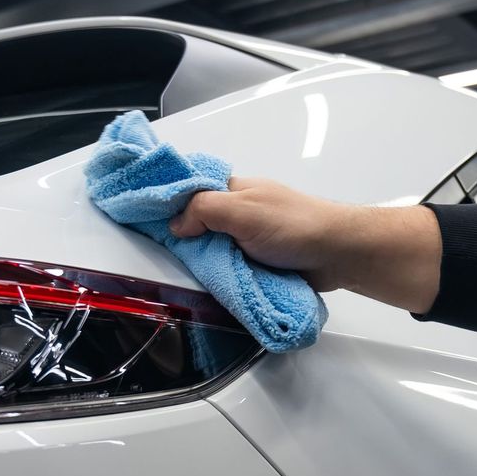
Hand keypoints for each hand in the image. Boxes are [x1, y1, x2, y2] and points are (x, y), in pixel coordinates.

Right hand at [169, 178, 443, 313]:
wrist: (339, 254)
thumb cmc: (298, 225)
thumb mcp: (243, 210)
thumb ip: (204, 210)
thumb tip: (175, 224)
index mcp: (230, 189)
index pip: (185, 190)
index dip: (163, 201)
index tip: (137, 216)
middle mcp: (235, 211)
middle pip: (193, 224)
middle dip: (181, 240)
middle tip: (166, 255)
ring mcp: (245, 238)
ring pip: (209, 250)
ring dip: (203, 262)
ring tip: (188, 276)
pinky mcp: (255, 263)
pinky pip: (227, 269)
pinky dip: (220, 277)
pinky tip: (211, 286)